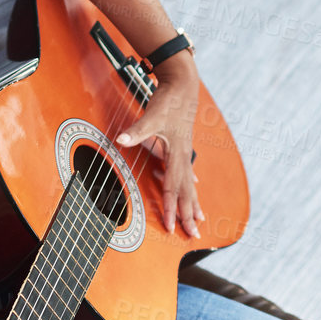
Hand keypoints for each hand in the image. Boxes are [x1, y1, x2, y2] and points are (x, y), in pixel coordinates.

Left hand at [115, 68, 203, 238]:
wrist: (183, 83)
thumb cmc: (169, 100)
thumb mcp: (151, 115)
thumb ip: (137, 130)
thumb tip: (121, 139)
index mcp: (177, 154)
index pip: (173, 188)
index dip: (171, 209)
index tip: (170, 226)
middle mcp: (183, 157)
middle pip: (186, 192)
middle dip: (188, 215)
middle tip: (194, 235)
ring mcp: (184, 153)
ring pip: (189, 185)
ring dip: (192, 204)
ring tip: (199, 220)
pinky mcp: (182, 147)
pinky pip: (186, 172)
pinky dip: (188, 185)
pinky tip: (193, 188)